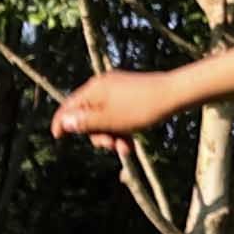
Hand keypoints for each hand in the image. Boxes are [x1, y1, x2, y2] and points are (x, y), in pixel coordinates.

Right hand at [57, 68, 187, 147]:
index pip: (68, 105)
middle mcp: (102, 85)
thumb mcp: (110, 120)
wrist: (175, 94)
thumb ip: (85, 122)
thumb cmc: (141, 108)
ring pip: (104, 117)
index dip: (61, 122)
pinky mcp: (130, 93)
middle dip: (97, 134)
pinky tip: (131, 142)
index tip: (57, 137)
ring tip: (126, 148)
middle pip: (87, 114)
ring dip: (111, 135)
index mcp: (94, 89)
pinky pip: (118, 113)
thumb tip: (64, 122)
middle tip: (111, 147)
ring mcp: (117, 88)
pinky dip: (121, 128)